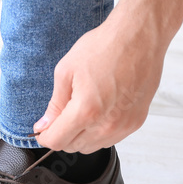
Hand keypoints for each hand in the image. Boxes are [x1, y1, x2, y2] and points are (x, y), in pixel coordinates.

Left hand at [33, 0, 182, 152]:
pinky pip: (110, 139)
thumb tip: (44, 125)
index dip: (44, 137)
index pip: (57, 141)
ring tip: (82, 109)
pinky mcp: (136, 122)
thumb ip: (55, 104)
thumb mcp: (66, 71)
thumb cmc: (105, 47)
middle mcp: (107, 124)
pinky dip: (99, 131)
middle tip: (61, 114)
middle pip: (73, 146)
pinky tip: (99, 110)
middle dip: (62, 134)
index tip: (42, 130)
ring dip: (81, 135)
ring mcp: (124, 125)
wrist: (140, 37)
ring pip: (92, 146)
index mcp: (86, 111)